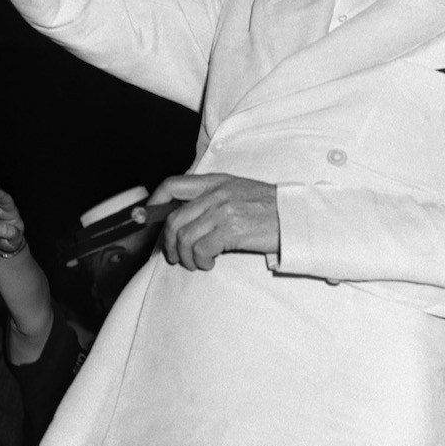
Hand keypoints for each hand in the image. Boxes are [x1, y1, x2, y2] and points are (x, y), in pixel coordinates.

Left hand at [148, 173, 280, 271]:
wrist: (297, 218)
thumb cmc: (272, 210)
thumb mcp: (240, 193)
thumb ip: (213, 199)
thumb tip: (184, 218)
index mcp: (217, 182)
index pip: (173, 185)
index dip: (154, 203)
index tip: (147, 218)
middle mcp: (217, 193)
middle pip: (173, 219)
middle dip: (168, 243)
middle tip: (175, 256)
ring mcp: (224, 210)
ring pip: (184, 237)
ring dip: (185, 257)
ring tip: (197, 262)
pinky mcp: (231, 229)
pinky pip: (200, 249)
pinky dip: (200, 261)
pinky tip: (210, 263)